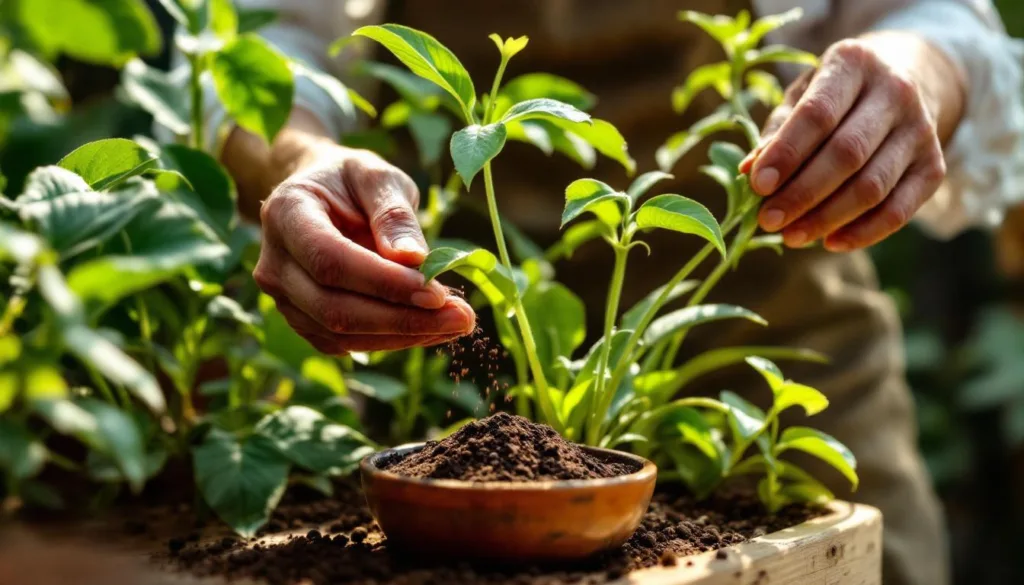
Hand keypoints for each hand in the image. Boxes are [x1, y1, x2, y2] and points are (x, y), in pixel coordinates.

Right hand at [251, 138, 474, 353]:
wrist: (321, 195)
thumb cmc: (352, 181)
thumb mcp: (378, 176)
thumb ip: (394, 213)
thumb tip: (414, 260)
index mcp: (286, 214)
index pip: (331, 260)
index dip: (384, 283)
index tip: (438, 293)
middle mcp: (274, 263)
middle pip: (334, 308)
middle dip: (402, 319)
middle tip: (463, 318)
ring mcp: (283, 297)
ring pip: (340, 334)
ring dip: (402, 336)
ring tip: (455, 323)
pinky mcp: (302, 320)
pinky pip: (345, 343)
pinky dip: (390, 341)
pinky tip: (430, 328)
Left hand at [741, 33, 963, 250]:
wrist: (906, 77)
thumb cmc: (835, 94)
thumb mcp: (801, 96)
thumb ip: (776, 133)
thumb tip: (748, 172)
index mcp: (854, 63)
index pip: (818, 112)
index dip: (787, 153)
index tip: (758, 185)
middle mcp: (895, 91)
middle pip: (847, 153)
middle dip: (802, 193)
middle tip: (768, 220)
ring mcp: (921, 129)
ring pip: (873, 186)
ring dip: (827, 218)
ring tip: (791, 237)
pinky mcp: (934, 164)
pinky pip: (901, 209)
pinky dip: (864, 232)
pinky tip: (831, 243)